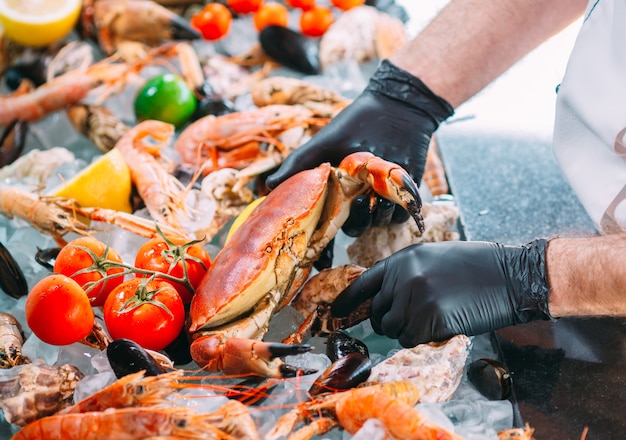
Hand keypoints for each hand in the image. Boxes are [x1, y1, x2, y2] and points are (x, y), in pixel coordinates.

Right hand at [265, 60, 453, 235]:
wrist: (395, 108)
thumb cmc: (355, 124)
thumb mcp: (322, 144)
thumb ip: (297, 164)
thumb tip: (266, 186)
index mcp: (339, 191)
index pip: (330, 221)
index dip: (328, 231)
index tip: (326, 231)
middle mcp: (360, 197)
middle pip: (356, 226)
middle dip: (357, 220)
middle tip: (357, 201)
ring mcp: (383, 196)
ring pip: (378, 223)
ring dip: (377, 215)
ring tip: (376, 196)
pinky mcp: (406, 193)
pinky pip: (400, 216)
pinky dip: (397, 211)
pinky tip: (392, 194)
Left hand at [331, 240, 554, 346]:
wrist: (509, 274)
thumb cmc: (476, 266)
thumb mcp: (432, 258)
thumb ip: (405, 273)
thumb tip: (385, 296)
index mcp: (402, 260)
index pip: (363, 283)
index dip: (348, 300)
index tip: (335, 312)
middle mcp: (402, 278)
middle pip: (378, 313)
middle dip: (390, 321)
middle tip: (415, 318)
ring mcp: (414, 299)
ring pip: (393, 329)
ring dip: (408, 331)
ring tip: (433, 318)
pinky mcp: (429, 319)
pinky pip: (410, 340)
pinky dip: (421, 339)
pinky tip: (440, 326)